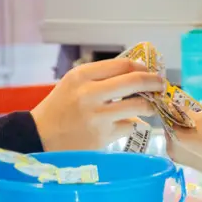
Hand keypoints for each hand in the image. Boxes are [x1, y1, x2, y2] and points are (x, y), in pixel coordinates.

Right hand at [29, 58, 157, 150]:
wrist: (39, 137)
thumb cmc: (59, 108)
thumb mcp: (73, 84)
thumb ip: (100, 76)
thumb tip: (135, 71)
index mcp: (82, 75)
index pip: (122, 64)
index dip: (142, 67)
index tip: (149, 71)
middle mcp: (89, 93)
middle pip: (135, 81)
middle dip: (154, 82)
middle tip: (162, 85)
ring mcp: (97, 116)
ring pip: (138, 106)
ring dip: (150, 106)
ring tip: (151, 107)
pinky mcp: (102, 136)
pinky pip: (128, 126)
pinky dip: (132, 124)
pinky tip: (128, 123)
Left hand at [164, 109, 201, 177]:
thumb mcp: (201, 119)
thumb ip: (185, 112)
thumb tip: (174, 106)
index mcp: (172, 139)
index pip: (167, 120)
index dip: (175, 113)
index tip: (185, 110)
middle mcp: (170, 150)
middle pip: (171, 131)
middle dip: (180, 124)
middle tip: (194, 119)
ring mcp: (178, 159)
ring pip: (177, 139)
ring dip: (184, 133)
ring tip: (198, 129)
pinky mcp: (186, 164)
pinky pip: (182, 148)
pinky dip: (187, 142)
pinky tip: (200, 139)